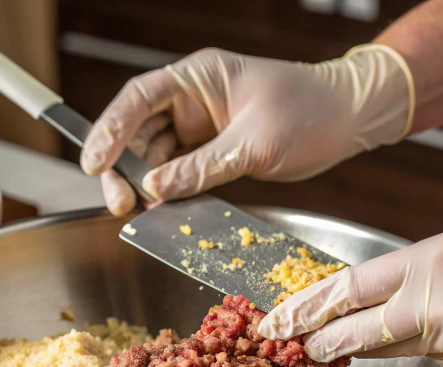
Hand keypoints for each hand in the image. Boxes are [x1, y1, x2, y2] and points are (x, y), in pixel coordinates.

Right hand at [80, 45, 413, 214]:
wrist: (349, 120)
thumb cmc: (311, 112)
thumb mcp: (255, 143)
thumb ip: (202, 167)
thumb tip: (154, 189)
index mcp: (199, 78)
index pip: (139, 99)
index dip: (110, 130)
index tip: (93, 164)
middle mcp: (193, 100)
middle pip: (138, 131)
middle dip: (123, 167)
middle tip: (120, 203)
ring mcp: (201, 126)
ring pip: (154, 156)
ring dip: (144, 184)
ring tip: (141, 212)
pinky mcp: (211, 150)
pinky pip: (178, 172)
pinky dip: (169, 192)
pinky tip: (163, 210)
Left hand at [257, 212, 442, 365]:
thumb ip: (414, 268)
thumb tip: (375, 294)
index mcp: (428, 257)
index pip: (348, 289)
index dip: (306, 309)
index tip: (278, 320)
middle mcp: (439, 299)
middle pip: (359, 330)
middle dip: (320, 342)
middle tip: (291, 348)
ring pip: (391, 348)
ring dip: (359, 350)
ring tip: (330, 351)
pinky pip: (433, 356)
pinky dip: (413, 349)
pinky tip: (405, 343)